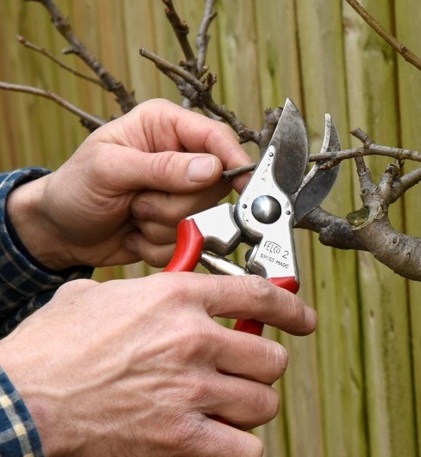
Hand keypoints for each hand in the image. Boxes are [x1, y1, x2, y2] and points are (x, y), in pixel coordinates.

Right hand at [0, 272, 315, 456]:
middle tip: (244, 373)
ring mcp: (191, 389)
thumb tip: (166, 291)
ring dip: (253, 407)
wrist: (22, 397)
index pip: (260, 296)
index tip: (304, 319)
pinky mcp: (180, 435)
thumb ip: (147, 291)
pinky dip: (240, 450)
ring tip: (230, 407)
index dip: (292, 308)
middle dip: (263, 368)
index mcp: (178, 298)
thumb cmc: (54, 347)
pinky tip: (223, 443)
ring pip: (264, 402)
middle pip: (271, 357)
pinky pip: (244, 449)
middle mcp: (193, 340)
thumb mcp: (101, 296)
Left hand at [7, 99, 252, 269]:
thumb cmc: (73, 189)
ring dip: (163, 225)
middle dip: (175, 203)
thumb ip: (160, 167)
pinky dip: (159, 244)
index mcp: (165, 126)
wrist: (58, 232)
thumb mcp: (108, 169)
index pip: (217, 138)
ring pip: (203, 218)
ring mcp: (181, 193)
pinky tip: (135, 231)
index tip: (242, 184)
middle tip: (137, 201)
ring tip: (132, 214)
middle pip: (214, 186)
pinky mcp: (180, 225)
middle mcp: (180, 157)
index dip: (233, 161)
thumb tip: (210, 168)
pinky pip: (190, 241)